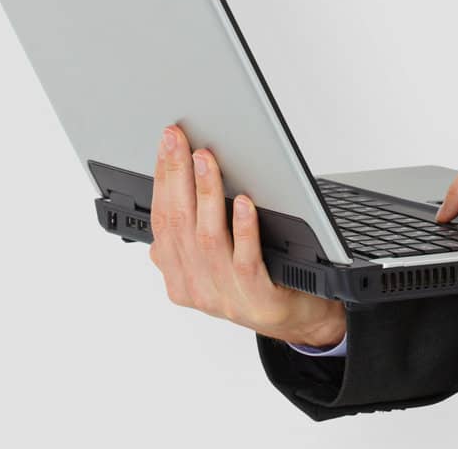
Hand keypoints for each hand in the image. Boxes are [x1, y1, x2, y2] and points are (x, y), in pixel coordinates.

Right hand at [148, 124, 346, 348]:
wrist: (294, 319)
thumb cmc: (254, 281)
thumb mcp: (212, 262)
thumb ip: (188, 238)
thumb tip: (168, 194)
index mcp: (178, 276)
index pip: (163, 220)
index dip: (162, 179)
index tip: (166, 143)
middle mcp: (195, 286)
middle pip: (180, 223)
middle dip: (176, 175)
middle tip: (178, 139)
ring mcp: (224, 294)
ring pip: (208, 237)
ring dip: (206, 193)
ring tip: (205, 159)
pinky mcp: (256, 296)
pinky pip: (245, 259)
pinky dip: (243, 228)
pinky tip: (245, 202)